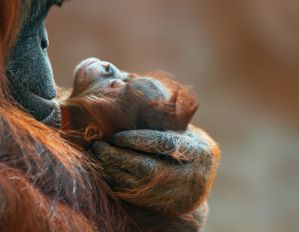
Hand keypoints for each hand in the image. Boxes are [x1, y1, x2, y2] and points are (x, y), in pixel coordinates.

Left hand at [91, 125, 219, 215]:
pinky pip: (134, 196)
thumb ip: (164, 120)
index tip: (115, 135)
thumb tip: (130, 88)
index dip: (137, 139)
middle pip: (147, 168)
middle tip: (99, 145)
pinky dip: (116, 182)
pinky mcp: (163, 209)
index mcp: (200, 152)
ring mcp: (178, 197)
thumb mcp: (184, 131)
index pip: (164, 143)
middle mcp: (192, 178)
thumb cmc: (186, 144)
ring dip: (112, 170)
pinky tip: (104, 169)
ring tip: (97, 155)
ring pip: (137, 185)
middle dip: (118, 156)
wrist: (199, 180)